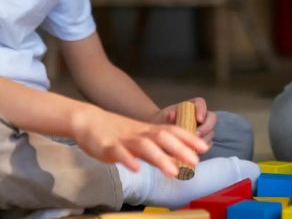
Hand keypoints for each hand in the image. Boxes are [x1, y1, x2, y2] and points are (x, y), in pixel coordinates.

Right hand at [71, 105, 207, 176]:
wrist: (87, 120)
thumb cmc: (115, 132)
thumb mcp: (139, 139)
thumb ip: (158, 149)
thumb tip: (178, 160)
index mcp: (147, 131)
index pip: (172, 131)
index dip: (188, 138)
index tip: (204, 147)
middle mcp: (138, 133)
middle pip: (162, 137)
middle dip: (180, 148)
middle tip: (195, 161)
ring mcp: (123, 139)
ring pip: (144, 146)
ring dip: (160, 158)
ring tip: (173, 171)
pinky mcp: (107, 146)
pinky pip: (118, 153)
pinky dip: (128, 159)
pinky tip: (136, 168)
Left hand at [153, 97, 216, 149]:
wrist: (160, 133)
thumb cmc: (163, 122)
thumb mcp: (163, 117)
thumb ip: (169, 115)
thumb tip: (172, 115)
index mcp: (193, 105)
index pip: (201, 103)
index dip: (202, 110)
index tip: (198, 119)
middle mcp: (201, 116)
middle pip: (212, 118)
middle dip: (206, 127)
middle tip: (196, 134)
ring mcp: (204, 128)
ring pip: (211, 133)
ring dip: (204, 139)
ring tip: (194, 144)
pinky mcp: (203, 140)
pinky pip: (208, 144)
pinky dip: (202, 148)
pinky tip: (194, 151)